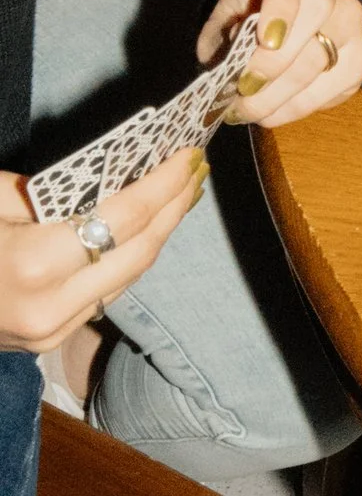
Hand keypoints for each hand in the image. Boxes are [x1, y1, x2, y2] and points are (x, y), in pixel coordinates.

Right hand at [0, 147, 202, 347]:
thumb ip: (50, 190)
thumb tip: (111, 177)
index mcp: (32, 266)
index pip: (123, 219)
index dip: (163, 184)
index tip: (189, 154)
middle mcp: (49, 308)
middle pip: (139, 252)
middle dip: (174, 207)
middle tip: (196, 168)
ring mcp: (50, 333)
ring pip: (128, 277)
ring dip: (158, 233)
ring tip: (179, 191)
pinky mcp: (47, 342)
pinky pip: (104, 293)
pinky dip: (128, 257)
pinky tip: (141, 228)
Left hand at [198, 0, 361, 127]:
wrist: (289, 12)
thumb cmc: (252, 11)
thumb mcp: (228, 12)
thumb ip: (223, 34)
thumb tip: (226, 71)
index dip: (280, 6)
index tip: (263, 40)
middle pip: (317, 12)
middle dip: (278, 59)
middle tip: (245, 89)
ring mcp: (351, 20)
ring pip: (326, 55)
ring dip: (284, 92)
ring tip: (251, 111)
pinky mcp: (360, 55)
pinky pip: (338, 85)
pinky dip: (302, 106)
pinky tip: (274, 113)